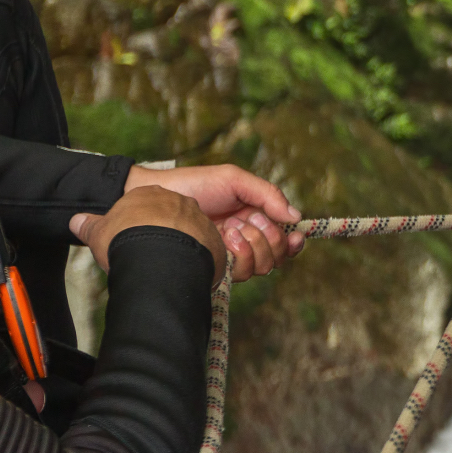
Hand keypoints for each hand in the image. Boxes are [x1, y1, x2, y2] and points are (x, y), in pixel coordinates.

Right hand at [71, 186, 226, 280]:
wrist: (155, 256)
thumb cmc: (124, 240)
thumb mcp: (99, 231)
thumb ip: (89, 225)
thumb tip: (75, 221)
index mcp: (151, 195)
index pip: (148, 205)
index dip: (141, 224)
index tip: (135, 239)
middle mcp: (181, 202)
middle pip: (174, 217)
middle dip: (166, 233)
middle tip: (153, 253)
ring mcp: (201, 220)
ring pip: (193, 233)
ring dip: (184, 247)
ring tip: (169, 266)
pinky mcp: (216, 241)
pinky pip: (208, 250)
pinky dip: (198, 260)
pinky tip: (184, 272)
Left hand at [72, 164, 304, 281]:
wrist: (155, 198)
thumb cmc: (194, 185)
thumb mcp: (234, 179)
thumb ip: (268, 194)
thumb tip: (295, 217)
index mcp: (255, 219)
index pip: (284, 239)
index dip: (293, 241)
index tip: (295, 236)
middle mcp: (246, 240)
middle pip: (279, 256)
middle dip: (271, 238)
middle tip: (249, 219)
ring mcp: (230, 255)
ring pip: (263, 267)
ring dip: (255, 246)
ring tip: (232, 228)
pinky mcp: (215, 267)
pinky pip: (241, 273)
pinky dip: (240, 255)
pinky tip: (224, 238)